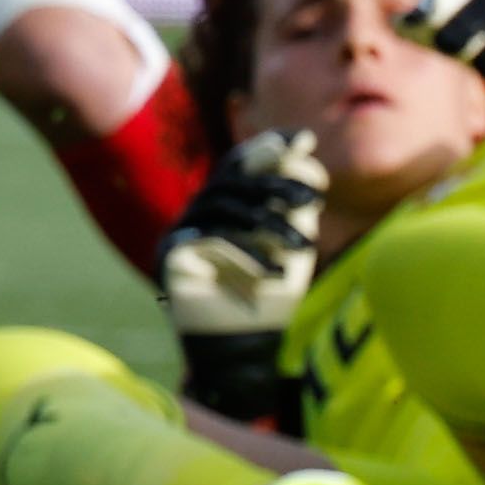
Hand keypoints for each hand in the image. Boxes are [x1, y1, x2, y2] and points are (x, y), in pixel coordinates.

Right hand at [158, 128, 327, 422]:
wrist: (248, 345)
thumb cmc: (273, 291)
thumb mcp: (294, 237)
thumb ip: (296, 197)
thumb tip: (304, 151)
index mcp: (227, 203)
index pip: (242, 162)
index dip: (269, 146)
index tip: (304, 139)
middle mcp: (200, 212)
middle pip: (233, 178)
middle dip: (277, 182)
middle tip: (315, 198)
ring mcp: (181, 231)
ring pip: (225, 206)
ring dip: (271, 225)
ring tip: (305, 248)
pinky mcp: (170, 255)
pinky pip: (209, 239)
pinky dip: (245, 254)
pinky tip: (271, 274)